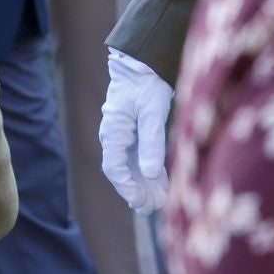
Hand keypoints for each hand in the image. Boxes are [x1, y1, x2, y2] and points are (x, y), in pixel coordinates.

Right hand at [99, 50, 172, 213]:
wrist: (143, 64)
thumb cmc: (146, 86)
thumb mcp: (152, 114)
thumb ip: (151, 144)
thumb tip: (148, 174)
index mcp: (113, 131)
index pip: (113, 166)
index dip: (126, 186)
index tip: (140, 201)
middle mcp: (114, 135)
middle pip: (121, 170)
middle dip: (135, 191)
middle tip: (151, 209)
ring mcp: (123, 134)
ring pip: (130, 166)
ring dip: (142, 184)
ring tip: (158, 202)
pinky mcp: (133, 132)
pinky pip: (138, 157)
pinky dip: (148, 171)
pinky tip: (161, 183)